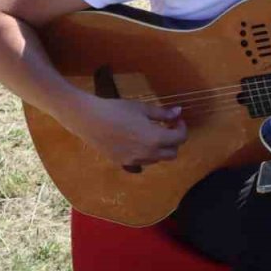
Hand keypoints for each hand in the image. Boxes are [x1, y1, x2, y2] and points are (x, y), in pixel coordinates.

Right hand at [56, 96, 187, 168]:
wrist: (88, 119)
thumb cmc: (116, 109)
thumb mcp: (142, 108)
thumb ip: (162, 113)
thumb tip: (178, 112)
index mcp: (155, 139)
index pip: (180, 138)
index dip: (181, 128)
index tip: (176, 119)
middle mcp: (147, 154)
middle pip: (172, 153)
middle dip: (174, 141)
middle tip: (167, 127)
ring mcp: (134, 160)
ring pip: (157, 159)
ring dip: (161, 148)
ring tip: (152, 133)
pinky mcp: (122, 162)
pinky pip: (142, 161)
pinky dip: (147, 153)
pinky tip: (138, 141)